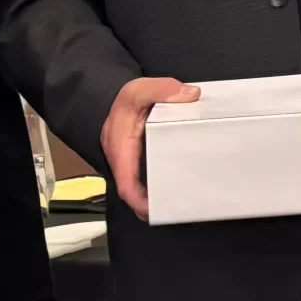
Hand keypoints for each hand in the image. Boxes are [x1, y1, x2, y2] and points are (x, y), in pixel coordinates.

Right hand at [100, 77, 197, 222]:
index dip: (139, 201)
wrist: (110, 99)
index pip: (126, 184)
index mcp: (121, 149)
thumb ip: (162, 89)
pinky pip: (146, 178)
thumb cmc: (125, 100)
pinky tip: (180, 184)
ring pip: (141, 188)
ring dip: (157, 197)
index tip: (155, 211)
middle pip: (135, 192)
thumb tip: (190, 95)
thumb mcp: (139, 90)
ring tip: (183, 202)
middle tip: (180, 209)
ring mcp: (130, 164)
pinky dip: (160, 185)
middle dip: (153, 205)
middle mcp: (124, 161)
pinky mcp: (138, 161)